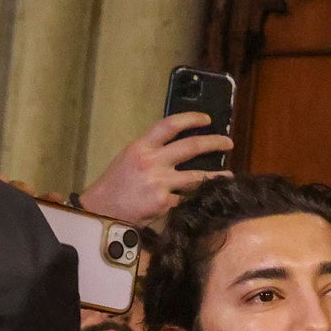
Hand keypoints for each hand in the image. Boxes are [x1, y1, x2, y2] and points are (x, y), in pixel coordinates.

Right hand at [80, 112, 231, 224]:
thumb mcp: (129, 158)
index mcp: (141, 147)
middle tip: (228, 143)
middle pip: (191, 147)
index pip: (169, 125)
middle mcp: (152, 162)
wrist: (103, 211)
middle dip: (214, 143)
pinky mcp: (165, 203)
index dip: (191, 119)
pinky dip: (194, 199)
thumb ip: (152, 151)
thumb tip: (177, 146)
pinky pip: (186, 198)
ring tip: (228, 175)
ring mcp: (160, 183)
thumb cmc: (115, 184)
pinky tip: (203, 200)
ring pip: (197, 176)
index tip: (207, 119)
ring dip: (216, 175)